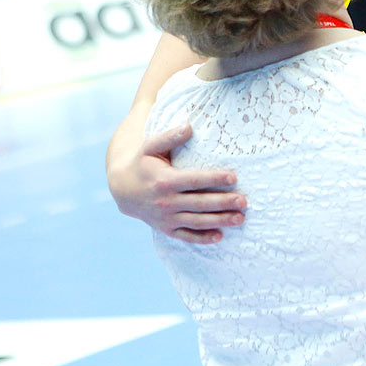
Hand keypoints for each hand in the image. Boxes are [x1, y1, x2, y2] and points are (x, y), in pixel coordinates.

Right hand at [113, 122, 246, 242]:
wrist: (122, 188)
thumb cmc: (142, 163)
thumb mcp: (150, 146)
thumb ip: (169, 137)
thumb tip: (189, 127)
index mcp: (164, 181)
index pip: (194, 180)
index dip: (214, 178)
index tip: (233, 178)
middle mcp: (166, 202)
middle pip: (199, 203)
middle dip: (223, 203)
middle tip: (243, 201)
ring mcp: (166, 218)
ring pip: (196, 222)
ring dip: (219, 221)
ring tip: (240, 218)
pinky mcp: (166, 228)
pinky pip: (186, 236)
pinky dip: (202, 238)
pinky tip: (220, 236)